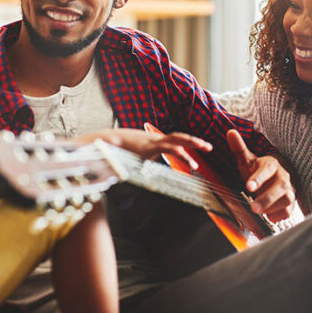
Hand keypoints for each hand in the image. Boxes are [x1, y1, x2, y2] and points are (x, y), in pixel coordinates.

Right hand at [81, 128, 211, 168]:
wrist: (103, 144)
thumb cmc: (115, 152)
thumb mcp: (132, 159)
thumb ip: (142, 164)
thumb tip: (144, 174)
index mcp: (153, 142)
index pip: (173, 142)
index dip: (185, 146)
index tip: (195, 151)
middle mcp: (155, 139)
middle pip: (179, 138)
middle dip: (194, 142)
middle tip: (208, 147)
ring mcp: (152, 141)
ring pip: (177, 139)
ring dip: (192, 143)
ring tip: (204, 148)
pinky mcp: (149, 145)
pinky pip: (168, 147)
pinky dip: (180, 152)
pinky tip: (189, 159)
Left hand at [226, 129, 295, 221]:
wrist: (274, 179)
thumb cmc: (258, 170)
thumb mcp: (247, 160)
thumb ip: (239, 148)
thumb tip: (230, 132)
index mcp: (271, 165)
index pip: (268, 169)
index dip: (259, 178)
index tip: (248, 186)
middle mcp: (283, 177)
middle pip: (280, 188)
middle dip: (266, 199)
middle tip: (252, 207)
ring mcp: (289, 191)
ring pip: (286, 200)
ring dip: (271, 208)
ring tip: (257, 211)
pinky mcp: (290, 204)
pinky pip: (287, 212)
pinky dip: (277, 216)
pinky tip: (267, 215)